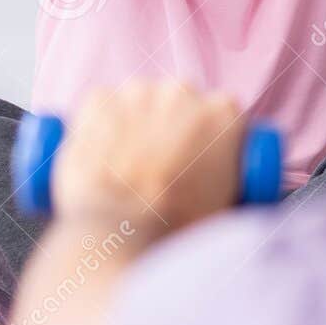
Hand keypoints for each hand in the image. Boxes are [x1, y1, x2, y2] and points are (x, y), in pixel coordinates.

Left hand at [52, 81, 244, 233]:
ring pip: (139, 102)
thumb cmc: (177, 226)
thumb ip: (224, 170)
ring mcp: (138, 92)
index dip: (205, 139)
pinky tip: (100, 158)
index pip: (218, 115)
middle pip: (178, 103)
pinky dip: (99, 126)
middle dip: (170, 127)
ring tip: (125, 167)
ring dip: (134, 124)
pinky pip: (101, 107)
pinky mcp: (99, 101)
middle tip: (158, 167)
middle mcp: (183, 91)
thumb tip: (210, 174)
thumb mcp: (226, 203)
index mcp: (224, 112)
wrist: (122, 233)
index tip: (193, 160)